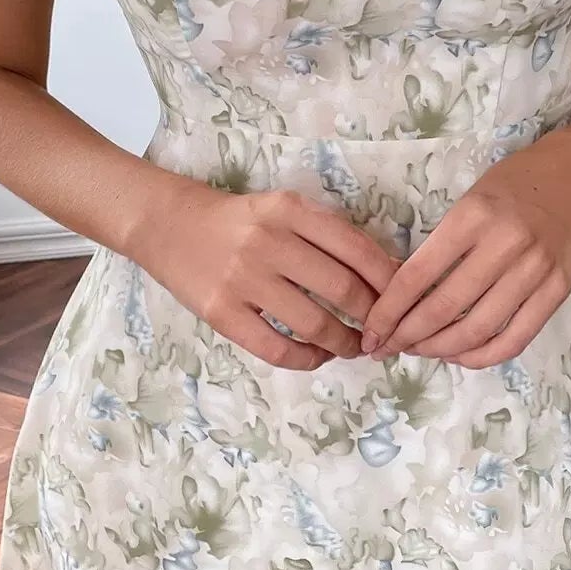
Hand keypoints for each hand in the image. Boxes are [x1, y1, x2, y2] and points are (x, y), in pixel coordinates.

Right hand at [132, 175, 401, 369]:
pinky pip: (276, 348)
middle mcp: (269, 241)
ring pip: (314, 323)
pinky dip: (306, 359)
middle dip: (374, 319)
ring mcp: (243, 279)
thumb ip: (328, 237)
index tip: (403, 302)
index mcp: (291, 210)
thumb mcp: (283, 211)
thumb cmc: (238, 221)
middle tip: (383, 333)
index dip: (389, 283)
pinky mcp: (221, 312)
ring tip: (354, 348)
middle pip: (343, 290)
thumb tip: (386, 275)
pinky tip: (316, 356)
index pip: (358, 250)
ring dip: (345, 343)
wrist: (167, 224)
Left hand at [358, 132, 570, 366]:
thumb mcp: (468, 200)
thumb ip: (440, 244)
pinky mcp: (557, 291)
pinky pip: (514, 339)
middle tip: (388, 347)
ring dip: (440, 349)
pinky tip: (460, 355)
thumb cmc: (512, 185)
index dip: (388, 311)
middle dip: (408, 336)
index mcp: (472, 216)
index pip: (417, 275)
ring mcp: (535, 271)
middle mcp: (504, 245)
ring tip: (420, 350)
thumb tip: (400, 296)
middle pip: (444, 308)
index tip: (372, 331)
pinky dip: (481, 356)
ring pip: (477, 329)